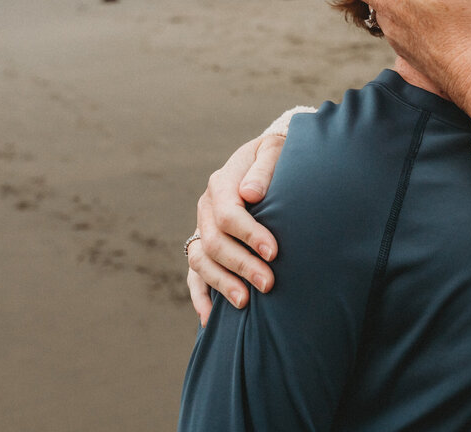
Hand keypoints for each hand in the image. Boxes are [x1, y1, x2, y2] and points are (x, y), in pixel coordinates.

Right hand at [187, 135, 283, 325]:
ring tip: (245, 303)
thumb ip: (264, 168)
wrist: (266, 162)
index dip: (249, 235)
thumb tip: (250, 193)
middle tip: (269, 283)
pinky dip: (200, 297)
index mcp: (222, 184)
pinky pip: (194, 275)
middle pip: (215, 243)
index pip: (228, 214)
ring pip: (201, 261)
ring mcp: (202, 229)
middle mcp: (206, 208)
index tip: (273, 252)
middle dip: (242, 265)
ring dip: (222, 283)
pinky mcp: (203, 246)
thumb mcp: (274, 151)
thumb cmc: (276, 158)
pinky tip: (209, 319)